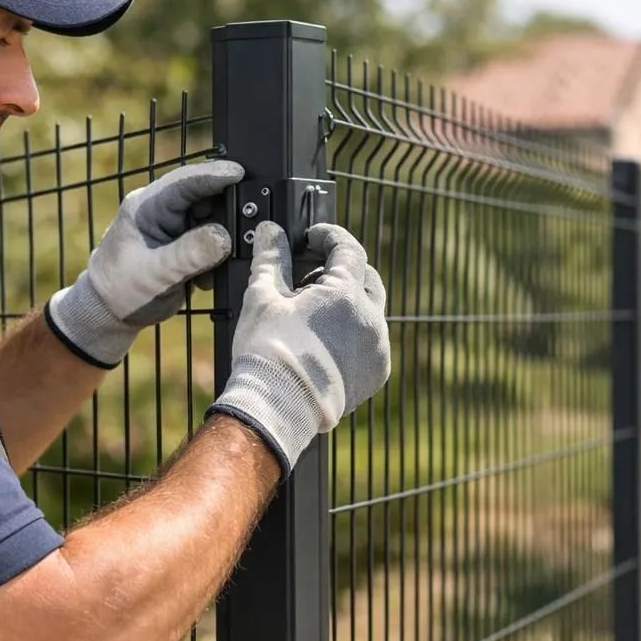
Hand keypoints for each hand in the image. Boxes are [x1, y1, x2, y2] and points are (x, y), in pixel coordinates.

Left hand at [45, 159, 242, 367]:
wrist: (112, 312)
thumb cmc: (122, 290)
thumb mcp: (157, 273)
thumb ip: (190, 253)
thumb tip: (225, 236)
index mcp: (147, 207)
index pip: (185, 182)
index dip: (214, 175)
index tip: (240, 174)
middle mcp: (162, 210)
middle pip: (205, 197)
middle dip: (226, 212)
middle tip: (243, 228)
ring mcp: (174, 226)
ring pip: (212, 219)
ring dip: (222, 240)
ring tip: (216, 265)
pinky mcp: (183, 243)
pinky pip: (210, 239)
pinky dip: (216, 256)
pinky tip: (206, 277)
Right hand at [205, 220, 391, 475]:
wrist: (279, 409)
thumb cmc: (268, 352)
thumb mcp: (262, 297)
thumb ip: (271, 257)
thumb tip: (271, 230)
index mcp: (346, 293)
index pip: (348, 247)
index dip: (328, 236)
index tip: (312, 237)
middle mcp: (371, 318)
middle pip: (366, 277)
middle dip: (341, 269)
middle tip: (310, 275)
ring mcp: (378, 347)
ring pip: (370, 311)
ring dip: (348, 303)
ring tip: (313, 312)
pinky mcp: (377, 372)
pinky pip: (371, 341)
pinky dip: (353, 333)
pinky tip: (324, 341)